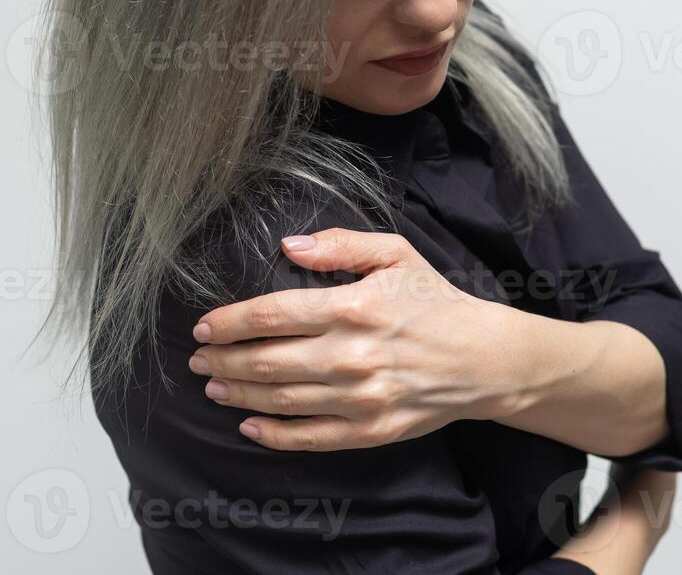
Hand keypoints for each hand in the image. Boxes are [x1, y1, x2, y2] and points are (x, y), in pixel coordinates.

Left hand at [188, 227, 518, 450]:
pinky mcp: (371, 430)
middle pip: (266, 361)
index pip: (270, 314)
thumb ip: (340, 245)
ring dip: (239, 394)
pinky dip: (274, 435)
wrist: (483, 357)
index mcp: (352, 307)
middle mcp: (351, 355)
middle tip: (197, 360)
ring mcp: (360, 398)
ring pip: (281, 400)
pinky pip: (311, 438)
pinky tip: (249, 426)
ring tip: (214, 386)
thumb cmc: (434, 301)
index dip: (228, 322)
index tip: (203, 326)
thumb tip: (287, 244)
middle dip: (222, 360)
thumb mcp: (395, 253)